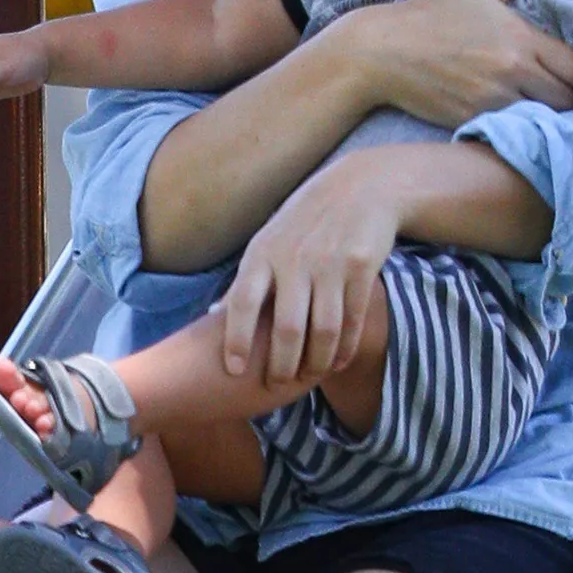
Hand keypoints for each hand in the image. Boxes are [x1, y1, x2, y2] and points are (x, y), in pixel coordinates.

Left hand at [220, 154, 398, 384]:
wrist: (358, 188)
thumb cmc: (302, 224)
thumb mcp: (267, 242)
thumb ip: (246, 282)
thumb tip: (211, 321)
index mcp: (263, 253)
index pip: (242, 302)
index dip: (236, 339)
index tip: (234, 370)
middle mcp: (294, 258)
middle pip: (287, 328)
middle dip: (282, 365)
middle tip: (277, 384)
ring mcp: (330, 263)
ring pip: (323, 330)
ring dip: (316, 362)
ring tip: (309, 377)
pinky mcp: (361, 266)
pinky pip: (352, 319)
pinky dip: (345, 347)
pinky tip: (337, 361)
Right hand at [328, 0, 572, 127]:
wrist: (382, 51)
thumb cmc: (432, 15)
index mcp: (520, 37)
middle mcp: (512, 72)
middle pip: (568, 97)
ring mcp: (494, 101)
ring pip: (545, 118)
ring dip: (557, 118)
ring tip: (563, 115)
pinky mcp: (476, 121)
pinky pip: (517, 131)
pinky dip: (528, 129)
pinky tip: (532, 126)